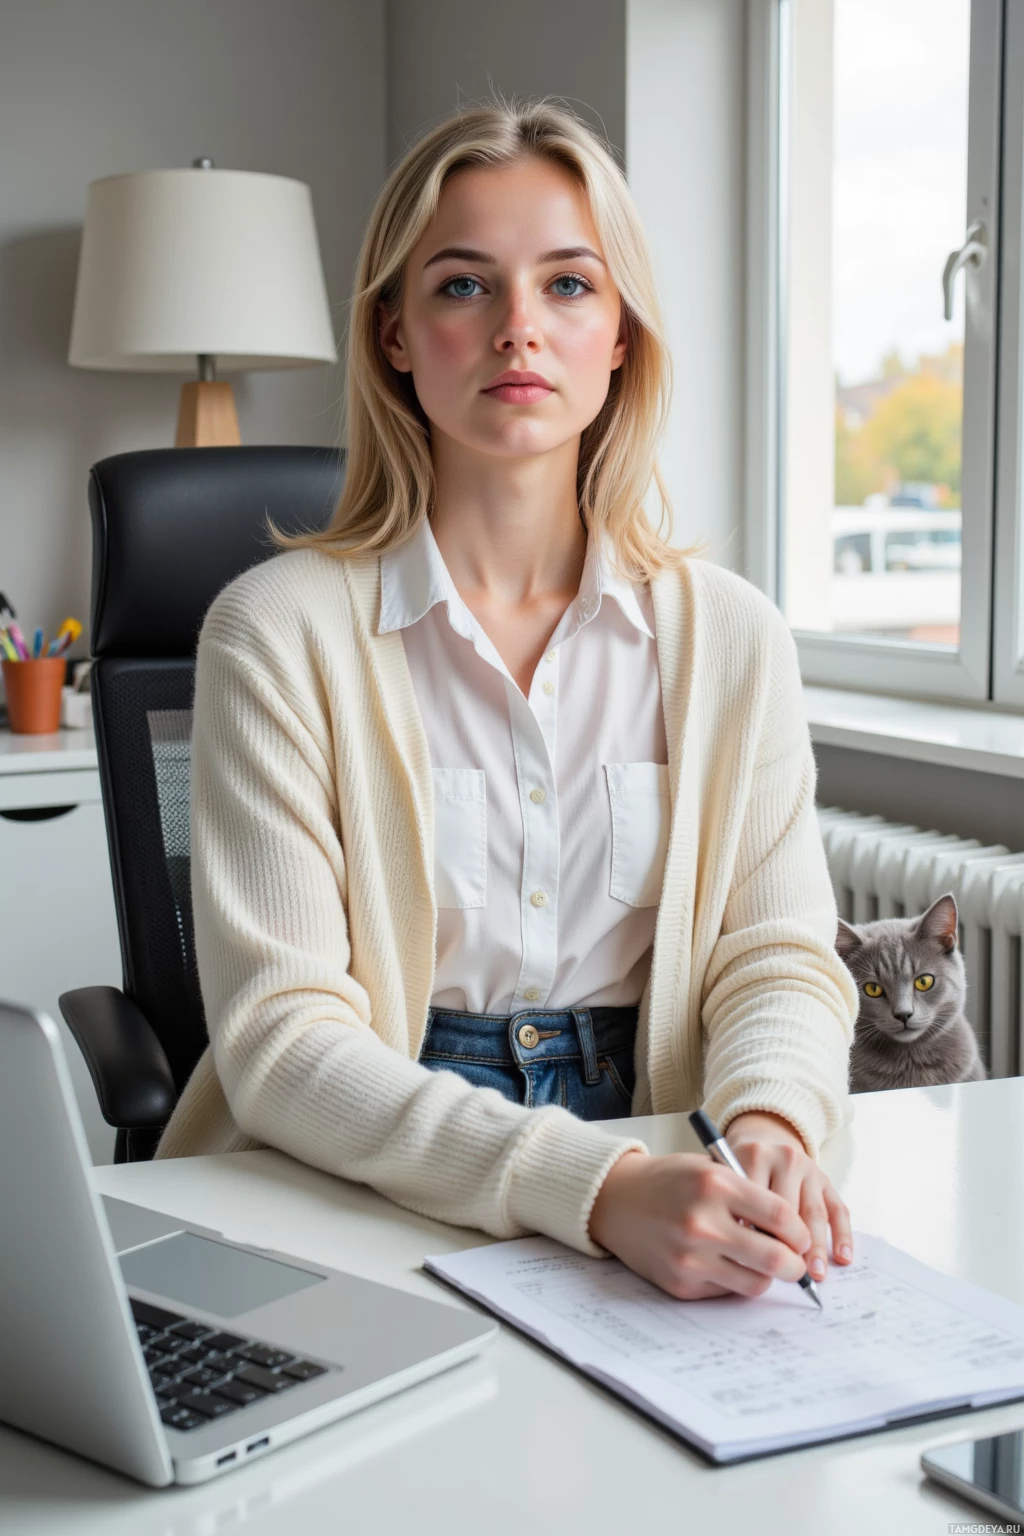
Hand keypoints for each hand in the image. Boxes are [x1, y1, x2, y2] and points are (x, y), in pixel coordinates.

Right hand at [587, 1147, 813, 1300]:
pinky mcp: (680, 1283)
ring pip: (755, 1283)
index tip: (802, 1236)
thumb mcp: (710, 1169)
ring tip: (762, 1264)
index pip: (781, 1216)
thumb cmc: (669, 1181)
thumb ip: (748, 1196)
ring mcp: (690, 1258)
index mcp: (715, 1185)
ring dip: (767, 1277)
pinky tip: (723, 1263)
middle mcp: (702, 1223)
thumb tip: (792, 1235)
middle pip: (775, 1257)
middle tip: (796, 1263)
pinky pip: (726, 1291)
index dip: (800, 1231)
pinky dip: (733, 1281)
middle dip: (795, 1265)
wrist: (616, 1199)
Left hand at [723, 1110, 853, 1281]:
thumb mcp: (727, 1178)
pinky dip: (843, 1235)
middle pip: (789, 1208)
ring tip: (815, 1274)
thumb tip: (745, 1245)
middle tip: (789, 1273)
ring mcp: (809, 1169)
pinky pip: (839, 1209)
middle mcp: (785, 1158)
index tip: (756, 1262)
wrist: (762, 1139)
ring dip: (817, 1247)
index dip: (758, 1234)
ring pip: (814, 1212)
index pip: (759, 1200)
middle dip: (789, 1244)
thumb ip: (733, 1204)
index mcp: (754, 1156)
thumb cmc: (738, 1170)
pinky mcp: (826, 1180)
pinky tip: (843, 1257)